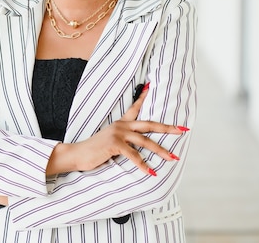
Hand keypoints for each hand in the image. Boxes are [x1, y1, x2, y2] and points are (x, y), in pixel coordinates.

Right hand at [47, 85, 187, 175]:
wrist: (77, 154)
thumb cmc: (93, 151)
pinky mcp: (115, 144)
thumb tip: (135, 147)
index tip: (150, 86)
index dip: (143, 97)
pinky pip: (133, 156)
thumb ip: (122, 141)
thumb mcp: (109, 142)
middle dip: (167, 128)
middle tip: (182, 130)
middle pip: (149, 124)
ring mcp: (118, 134)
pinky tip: (150, 172)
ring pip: (145, 141)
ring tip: (173, 157)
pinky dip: (143, 165)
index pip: (134, 107)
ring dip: (161, 150)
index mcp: (120, 124)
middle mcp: (121, 126)